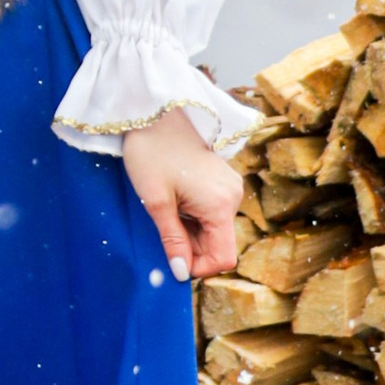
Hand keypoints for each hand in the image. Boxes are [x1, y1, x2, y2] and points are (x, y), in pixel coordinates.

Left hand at [120, 105, 241, 285]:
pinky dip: (192, 217)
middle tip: (161, 230)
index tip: (173, 260)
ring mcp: (229, 187)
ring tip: (166, 209)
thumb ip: (172, 240)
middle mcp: (233, 197)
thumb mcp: (156, 202)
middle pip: (218, 244)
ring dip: (189, 231)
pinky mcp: (221, 181)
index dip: (199, 267)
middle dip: (190, 247)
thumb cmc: (151, 152)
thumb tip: (182, 273)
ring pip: (213, 229)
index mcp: (221, 204)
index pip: (224, 258)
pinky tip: (174, 201)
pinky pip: (211, 213)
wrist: (153, 111)